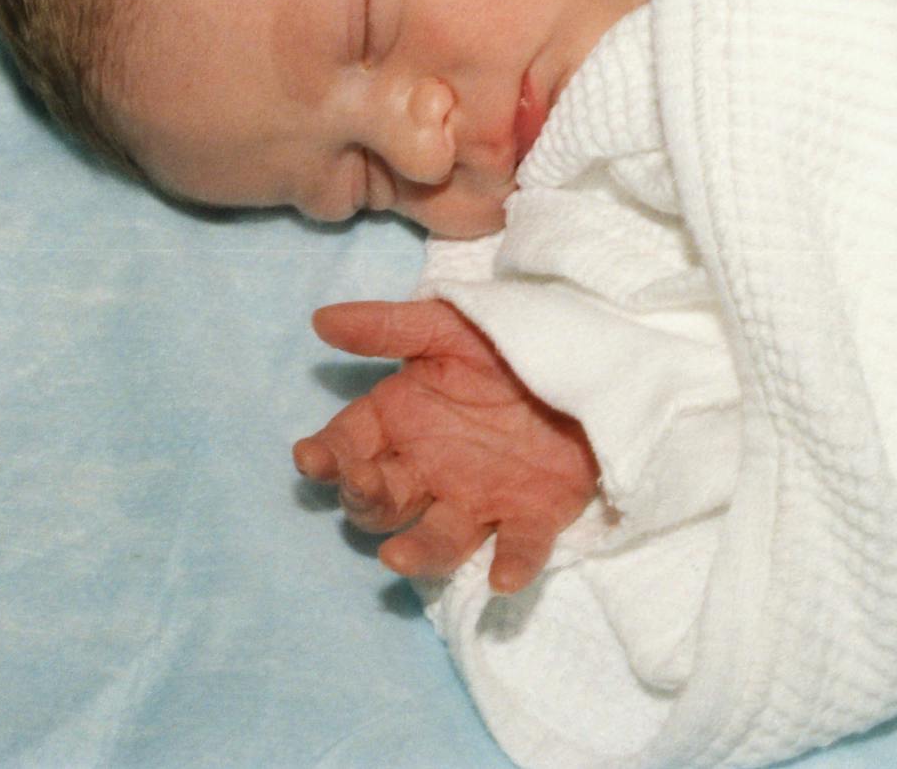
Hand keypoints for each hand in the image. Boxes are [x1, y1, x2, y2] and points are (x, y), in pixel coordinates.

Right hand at [294, 299, 599, 592]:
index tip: (312, 458)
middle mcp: (430, 470)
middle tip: (363, 482)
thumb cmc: (504, 341)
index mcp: (402, 420)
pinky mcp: (534, 515)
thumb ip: (389, 328)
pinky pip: (519, 546)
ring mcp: (480, 499)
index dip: (328, 454)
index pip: (349, 445)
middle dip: (365, 498)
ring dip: (418, 552)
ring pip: (439, 539)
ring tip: (397, 559)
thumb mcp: (448, 325)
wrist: (584, 353)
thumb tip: (321, 320)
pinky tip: (502, 577)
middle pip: (382, 501)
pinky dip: (511, 563)